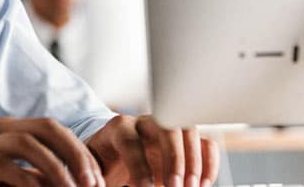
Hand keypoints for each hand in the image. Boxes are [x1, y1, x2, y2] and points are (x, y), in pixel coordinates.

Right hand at [0, 117, 106, 186]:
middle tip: (95, 184)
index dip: (79, 149)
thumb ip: (16, 176)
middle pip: (48, 128)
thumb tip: (50, 186)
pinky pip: (4, 166)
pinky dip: (27, 181)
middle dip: (78, 155)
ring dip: (60, 168)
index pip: (52, 127)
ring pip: (31, 144)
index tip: (97, 179)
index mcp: (2, 129)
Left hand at [84, 115, 219, 186]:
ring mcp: (168, 128)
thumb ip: (98, 178)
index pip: (130, 140)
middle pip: (166, 127)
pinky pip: (205, 143)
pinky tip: (203, 183)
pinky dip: (209, 163)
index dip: (138, 166)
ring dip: (194, 161)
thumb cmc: (104, 165)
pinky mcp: (184, 141)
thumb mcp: (95, 170)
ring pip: (189, 131)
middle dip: (173, 159)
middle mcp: (144, 123)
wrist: (114, 155)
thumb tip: (106, 186)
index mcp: (118, 128)